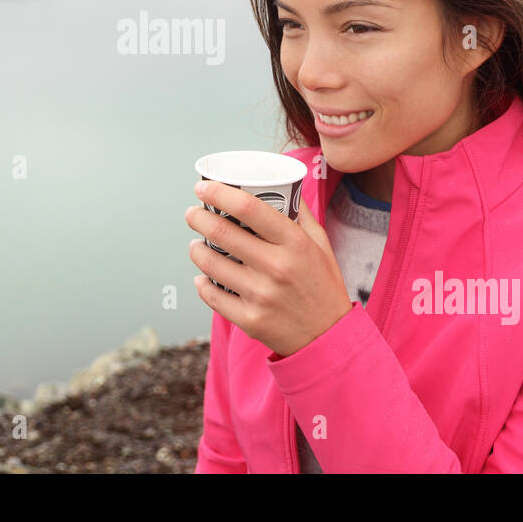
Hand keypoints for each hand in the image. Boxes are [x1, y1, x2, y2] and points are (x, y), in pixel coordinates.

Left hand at [185, 179, 352, 357]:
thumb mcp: (320, 244)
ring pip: (211, 263)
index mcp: (295, 243)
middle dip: (198, 218)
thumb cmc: (323, 285)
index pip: (249, 208)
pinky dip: (201, 283)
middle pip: (222, 232)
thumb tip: (281, 184)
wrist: (329, 338)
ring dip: (196, 249)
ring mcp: (261, 295)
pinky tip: (202, 276)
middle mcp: (277, 267)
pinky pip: (212, 295)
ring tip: (196, 244)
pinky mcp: (250, 319)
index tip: (202, 188)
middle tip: (193, 213)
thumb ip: (300, 214)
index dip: (219, 193)